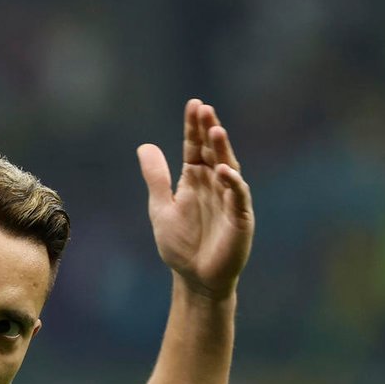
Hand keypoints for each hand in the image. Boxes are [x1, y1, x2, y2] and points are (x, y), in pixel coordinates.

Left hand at [137, 99, 254, 299]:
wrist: (194, 278)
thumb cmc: (181, 244)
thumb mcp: (161, 207)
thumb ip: (156, 178)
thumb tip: (144, 146)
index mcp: (195, 180)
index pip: (194, 148)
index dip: (193, 128)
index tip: (193, 104)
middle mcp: (214, 185)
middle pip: (212, 152)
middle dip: (208, 130)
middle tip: (204, 109)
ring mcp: (229, 200)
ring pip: (228, 169)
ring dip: (222, 150)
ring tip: (215, 130)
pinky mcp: (240, 219)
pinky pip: (238, 197)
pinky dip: (232, 183)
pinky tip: (222, 170)